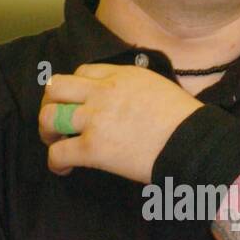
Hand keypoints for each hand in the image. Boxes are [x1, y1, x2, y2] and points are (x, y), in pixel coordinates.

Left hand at [39, 64, 200, 182]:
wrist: (193, 142)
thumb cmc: (185, 120)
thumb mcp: (158, 86)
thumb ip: (135, 88)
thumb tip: (128, 101)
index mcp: (121, 74)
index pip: (84, 71)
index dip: (76, 87)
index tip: (79, 102)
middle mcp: (102, 92)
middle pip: (56, 87)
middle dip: (50, 103)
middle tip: (57, 120)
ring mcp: (94, 119)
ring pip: (49, 117)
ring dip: (47, 131)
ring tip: (56, 143)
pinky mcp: (92, 148)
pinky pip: (58, 153)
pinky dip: (55, 162)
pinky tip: (64, 169)